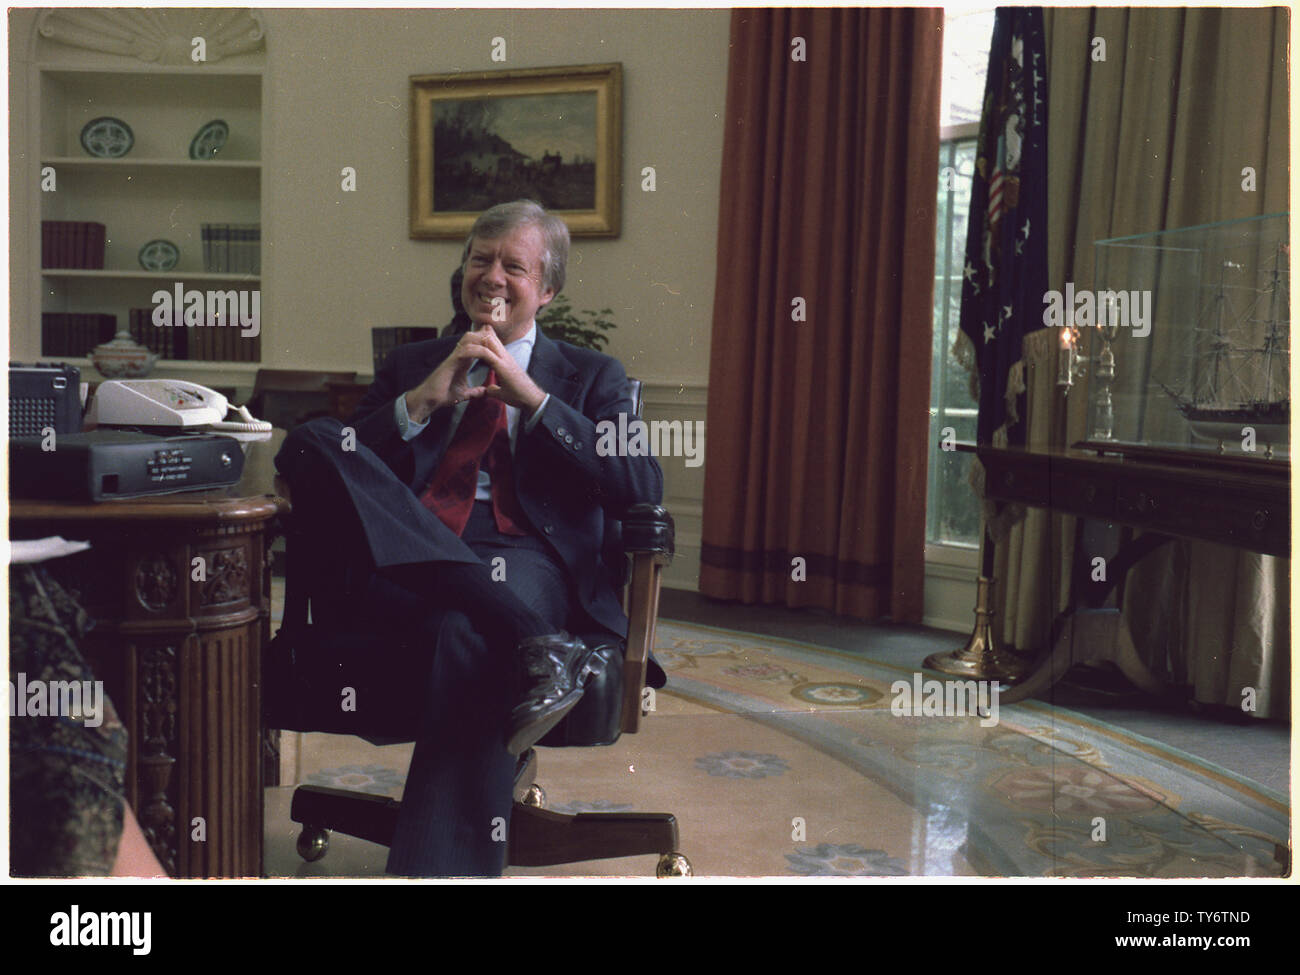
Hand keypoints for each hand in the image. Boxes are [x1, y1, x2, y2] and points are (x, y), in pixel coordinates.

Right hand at [404, 325, 544, 421]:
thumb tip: (484, 392)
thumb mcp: (463, 393)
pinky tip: (483, 350)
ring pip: (467, 341)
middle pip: (472, 338)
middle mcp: (458, 357)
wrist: (429, 399)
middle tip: (496, 334)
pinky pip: (463, 351)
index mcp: (462, 362)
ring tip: (491, 338)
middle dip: (484, 335)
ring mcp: (453, 358)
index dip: (486, 342)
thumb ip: (474, 391)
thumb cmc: (443, 395)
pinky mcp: (450, 363)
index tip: (499, 341)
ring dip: (479, 338)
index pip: (476, 347)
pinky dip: (473, 349)